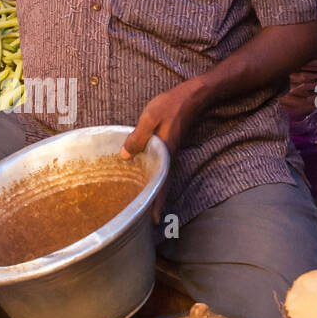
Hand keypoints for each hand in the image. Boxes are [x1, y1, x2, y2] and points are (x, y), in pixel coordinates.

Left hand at [120, 80, 203, 220]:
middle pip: (162, 186)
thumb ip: (137, 136)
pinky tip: (145, 177)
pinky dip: (153, 177)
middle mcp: (170, 157)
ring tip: (143, 205)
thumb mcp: (150, 117)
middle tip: (144, 220)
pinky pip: (160, 167)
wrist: (192, 96)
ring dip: (154, 191)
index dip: (157, 203)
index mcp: (165, 154)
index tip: (153, 221)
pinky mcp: (169, 147)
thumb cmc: (171, 105)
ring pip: (161, 178)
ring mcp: (170, 153)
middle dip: (154, 203)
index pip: (162, 184)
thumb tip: (124, 156)